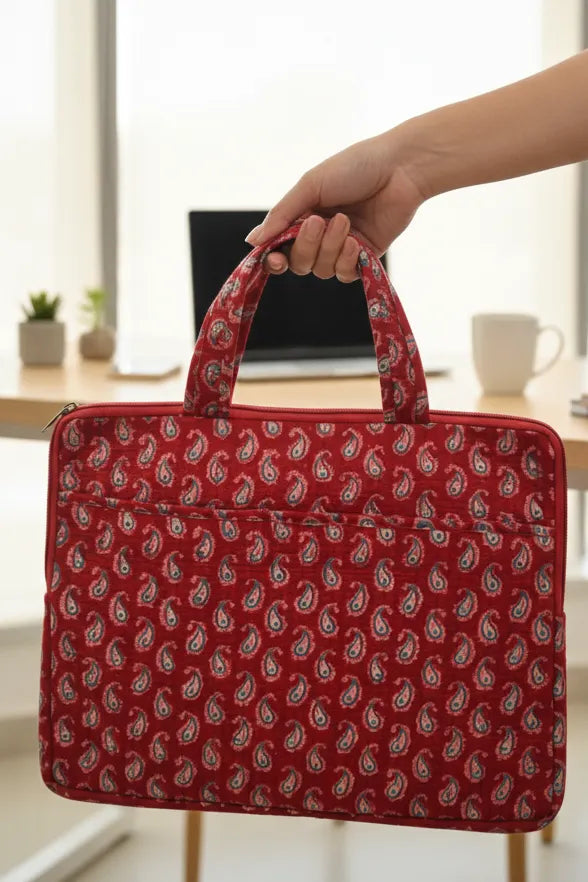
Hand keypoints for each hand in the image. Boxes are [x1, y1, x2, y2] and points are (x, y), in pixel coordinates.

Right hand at [245, 128, 427, 280]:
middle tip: (319, 222)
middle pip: (299, 262)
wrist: (400, 169)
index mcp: (302, 215)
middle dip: (306, 246)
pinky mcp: (364, 258)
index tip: (275, 259)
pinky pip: (344, 274)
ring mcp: (341, 248)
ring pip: (321, 270)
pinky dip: (346, 260)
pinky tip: (355, 242)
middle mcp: (320, 234)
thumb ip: (282, 214)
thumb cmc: (355, 167)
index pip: (279, 247)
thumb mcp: (311, 185)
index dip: (274, 259)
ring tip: (345, 222)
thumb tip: (252, 241)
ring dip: (330, 248)